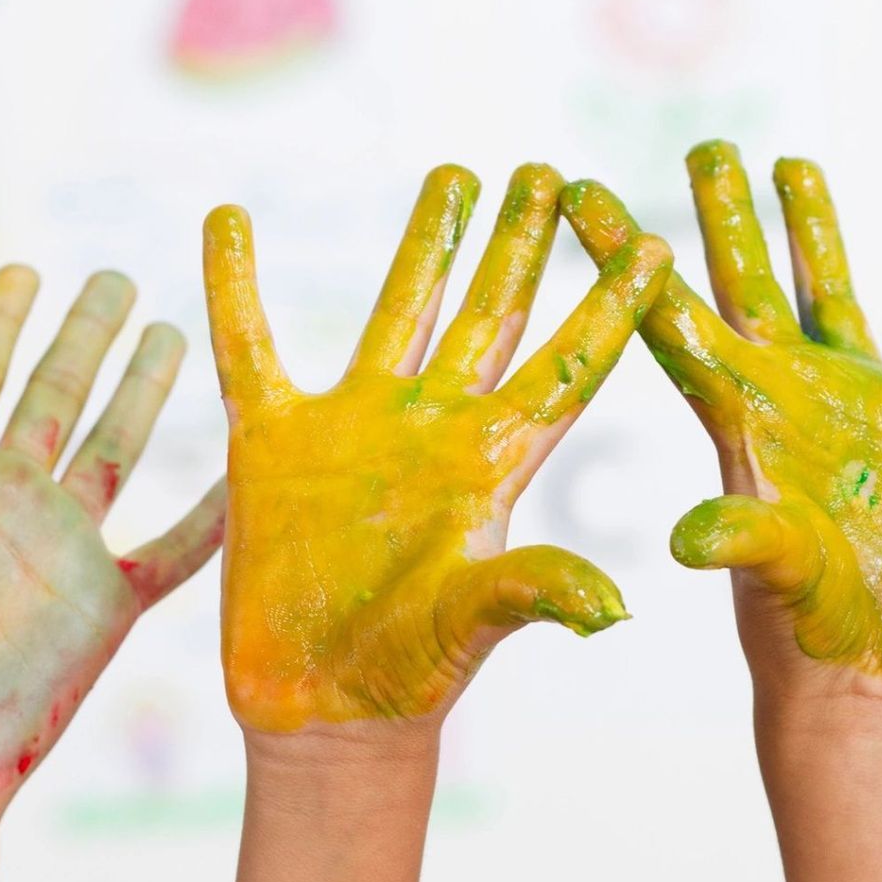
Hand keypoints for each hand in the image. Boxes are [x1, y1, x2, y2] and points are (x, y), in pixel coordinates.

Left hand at [0, 269, 223, 855]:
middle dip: (87, 336)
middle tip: (117, 278)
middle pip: (57, 396)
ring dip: (145, 393)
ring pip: (117, 449)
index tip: (23, 270)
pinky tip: (242, 475)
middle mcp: (5, 504)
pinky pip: (170, 553)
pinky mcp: (104, 605)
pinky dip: (208, 517)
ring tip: (173, 332)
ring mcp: (61, 551)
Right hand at [207, 163, 671, 734]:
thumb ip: (528, 593)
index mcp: (495, 465)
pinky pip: (251, 348)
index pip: (566, 367)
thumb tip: (611, 605)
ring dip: (425, 242)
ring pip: (396, 309)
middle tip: (551, 173)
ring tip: (456, 175)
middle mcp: (434, 429)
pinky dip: (235, 286)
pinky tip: (227, 220)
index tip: (655, 244)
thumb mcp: (474, 627)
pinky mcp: (274, 442)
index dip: (610, 306)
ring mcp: (355, 426)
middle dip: (522, 244)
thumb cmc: (411, 677)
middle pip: (491, 315)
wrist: (323, 708)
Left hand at [560, 140, 881, 709]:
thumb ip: (747, 543)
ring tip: (791, 162)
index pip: (673, 322)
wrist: (876, 684)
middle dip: (720, 215)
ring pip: (834, 295)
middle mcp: (794, 401)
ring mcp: (864, 410)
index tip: (578, 193)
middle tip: (701, 145)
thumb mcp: (778, 585)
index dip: (628, 260)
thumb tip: (687, 535)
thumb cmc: (811, 644)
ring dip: (813, 229)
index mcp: (744, 423)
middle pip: (746, 286)